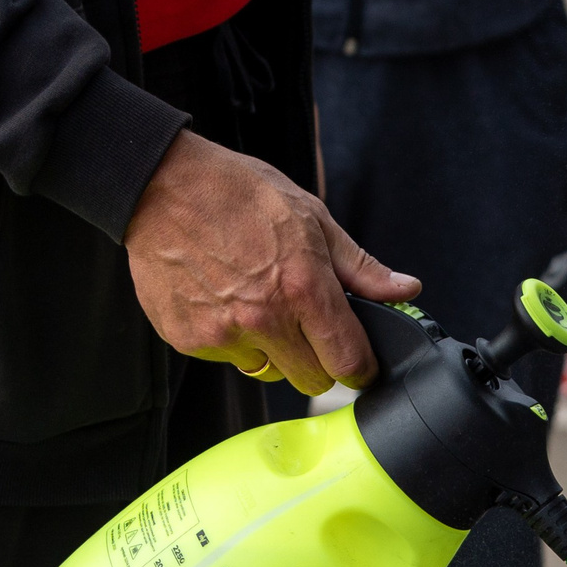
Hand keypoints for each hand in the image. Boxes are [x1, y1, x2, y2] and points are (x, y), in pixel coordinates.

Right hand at [123, 131, 419, 395]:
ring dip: (271, 350)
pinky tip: (222, 299)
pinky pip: (227, 359)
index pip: (349, 363)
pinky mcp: (189, 340)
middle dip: (318, 360)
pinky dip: (230, 339)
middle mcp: (264, 319)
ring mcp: (223, 334)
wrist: (160, 185)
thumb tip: (406, 290)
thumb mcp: (312, 217)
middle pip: (313, 381)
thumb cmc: (238, 193)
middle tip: (304, 324)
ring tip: (255, 302)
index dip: (360, 367)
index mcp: (303, 289)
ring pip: (268, 372)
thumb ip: (360, 266)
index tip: (358, 361)